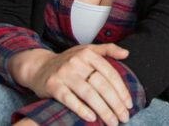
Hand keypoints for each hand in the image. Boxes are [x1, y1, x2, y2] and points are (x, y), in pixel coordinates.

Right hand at [9, 44, 131, 124]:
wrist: (39, 67)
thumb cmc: (68, 61)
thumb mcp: (87, 50)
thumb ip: (107, 50)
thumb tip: (126, 53)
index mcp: (88, 53)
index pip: (110, 73)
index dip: (121, 90)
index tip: (129, 104)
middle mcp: (76, 62)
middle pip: (101, 85)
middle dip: (115, 103)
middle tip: (124, 117)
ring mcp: (64, 74)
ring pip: (88, 94)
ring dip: (103, 110)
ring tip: (112, 121)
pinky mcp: (53, 86)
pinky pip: (69, 99)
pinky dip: (81, 109)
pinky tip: (92, 118)